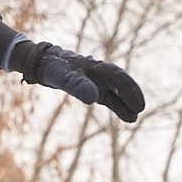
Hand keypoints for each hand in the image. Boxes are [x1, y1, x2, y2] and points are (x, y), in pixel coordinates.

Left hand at [9, 40, 145, 122]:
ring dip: (126, 104)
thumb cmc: (53, 68)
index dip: (129, 90)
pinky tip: (127, 117)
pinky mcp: (92, 89)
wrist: (42, 64)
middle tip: (139, 109)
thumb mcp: (63, 77)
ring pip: (117, 93)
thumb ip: (77, 86)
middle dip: (131, 95)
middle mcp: (100, 73)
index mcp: (96, 67)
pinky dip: (119, 107)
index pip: (118, 77)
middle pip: (121, 84)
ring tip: (134, 118)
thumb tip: (94, 98)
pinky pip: (110, 98)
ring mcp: (97, 81)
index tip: (137, 104)